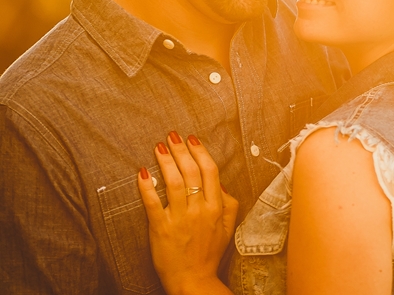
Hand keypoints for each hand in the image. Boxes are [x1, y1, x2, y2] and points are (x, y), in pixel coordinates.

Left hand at [137, 133, 238, 294]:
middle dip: (181, 150)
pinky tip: (142, 172)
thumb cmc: (210, 252)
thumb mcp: (229, 226)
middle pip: (191, 172)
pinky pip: (153, 203)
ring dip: (165, 162)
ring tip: (158, 147)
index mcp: (216, 206)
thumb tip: (217, 181)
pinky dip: (147, 187)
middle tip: (172, 136)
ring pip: (174, 183)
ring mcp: (180, 218)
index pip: (209, 171)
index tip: (191, 139)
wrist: (194, 279)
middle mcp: (199, 209)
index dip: (200, 152)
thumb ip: (229, 201)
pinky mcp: (161, 228)